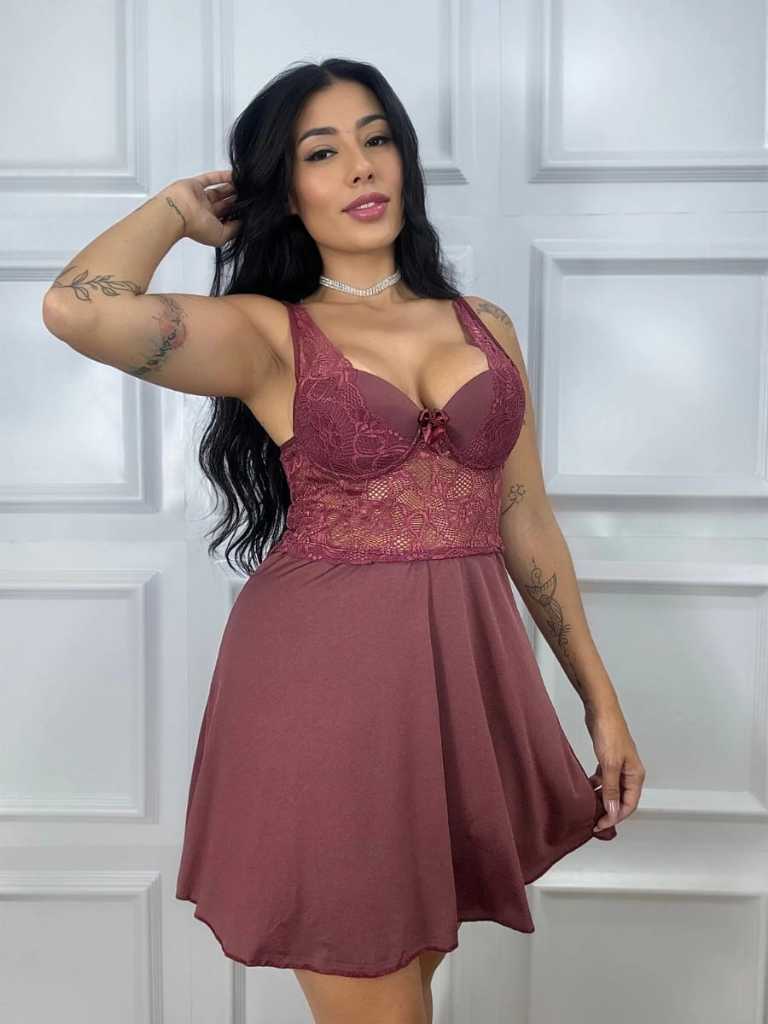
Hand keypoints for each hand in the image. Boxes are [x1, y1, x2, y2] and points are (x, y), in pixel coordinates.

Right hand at [159, 170, 241, 246]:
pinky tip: (234, 175)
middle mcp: (204, 212)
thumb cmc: (195, 226)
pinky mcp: (195, 185)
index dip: (237, 214)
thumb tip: (243, 222)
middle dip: (236, 200)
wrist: (178, 212)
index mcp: (209, 225)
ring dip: (231, 188)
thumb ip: (234, 229)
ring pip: (218, 191)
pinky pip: (211, 179)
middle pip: (224, 204)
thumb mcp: (221, 236)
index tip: (249, 209)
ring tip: (245, 185)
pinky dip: (222, 176)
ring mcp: (199, 198)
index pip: (226, 218)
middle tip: (249, 195)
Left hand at [584, 705, 644, 831]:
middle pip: (622, 799)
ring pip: (612, 790)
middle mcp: (630, 772)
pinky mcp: (609, 759)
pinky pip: (605, 779)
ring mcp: (619, 766)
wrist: (601, 709)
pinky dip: (597, 786)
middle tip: (593, 821)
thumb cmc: (609, 732)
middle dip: (609, 811)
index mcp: (636, 775)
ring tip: (589, 808)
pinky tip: (587, 788)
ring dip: (602, 799)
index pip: (629, 805)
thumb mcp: (609, 764)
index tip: (600, 825)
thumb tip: (613, 811)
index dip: (615, 817)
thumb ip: (611, 789)